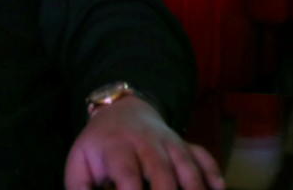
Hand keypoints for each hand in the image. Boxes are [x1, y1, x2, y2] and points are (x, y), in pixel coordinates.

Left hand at [64, 97, 223, 189]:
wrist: (121, 110)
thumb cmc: (99, 145)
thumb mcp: (80, 161)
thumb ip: (79, 188)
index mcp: (117, 147)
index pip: (127, 173)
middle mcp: (147, 143)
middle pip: (162, 172)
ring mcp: (170, 143)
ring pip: (188, 166)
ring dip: (194, 188)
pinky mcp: (187, 145)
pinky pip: (205, 158)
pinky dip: (214, 175)